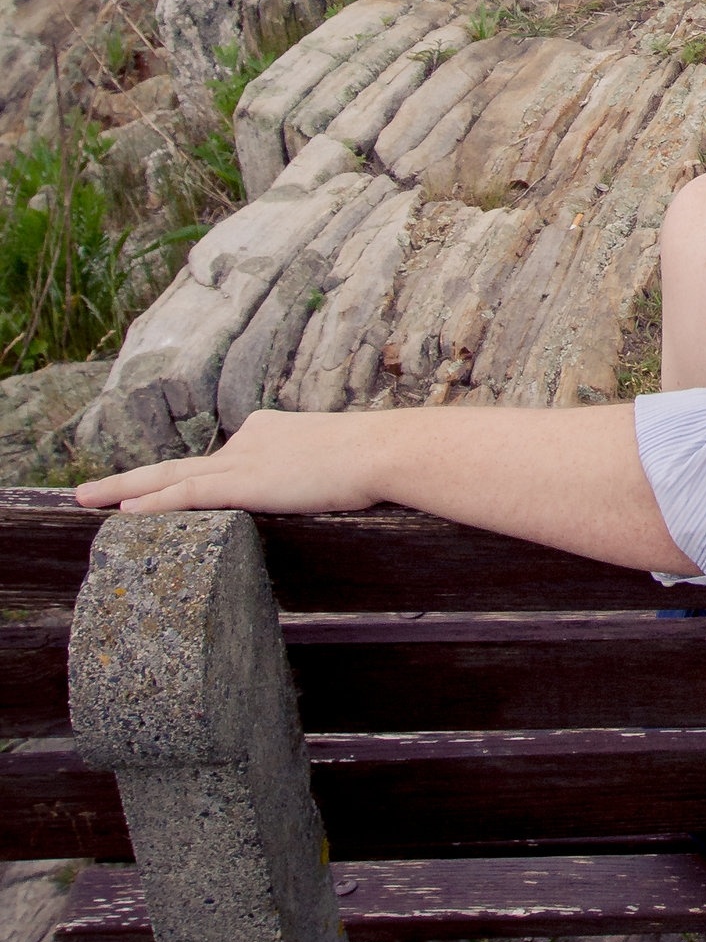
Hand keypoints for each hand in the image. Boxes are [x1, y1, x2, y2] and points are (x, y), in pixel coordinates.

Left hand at [76, 410, 388, 515]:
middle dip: (135, 477)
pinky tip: (123, 512)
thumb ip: (323, 467)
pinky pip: (186, 494)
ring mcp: (243, 459)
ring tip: (86, 500)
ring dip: (124, 489)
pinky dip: (152, 502)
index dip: (199, 476)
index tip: (176, 489)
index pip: (224, 457)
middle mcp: (249, 438)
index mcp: (270, 429)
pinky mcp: (243, 482)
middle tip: (93, 489)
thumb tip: (340, 481)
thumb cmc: (378, 456)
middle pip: (181, 463)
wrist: (382, 450)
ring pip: (170, 477)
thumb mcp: (342, 457)